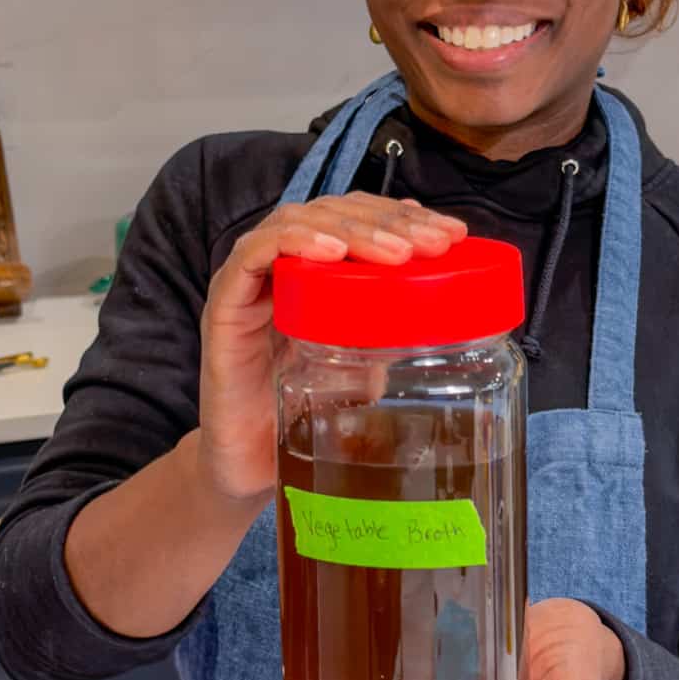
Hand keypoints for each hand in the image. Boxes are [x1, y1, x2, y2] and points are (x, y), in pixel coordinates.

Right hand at [193, 193, 466, 505]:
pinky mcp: (224, 303)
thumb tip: (454, 317)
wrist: (249, 467)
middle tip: (433, 242)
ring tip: (396, 251)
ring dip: (352, 230)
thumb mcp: (364, 370)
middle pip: (333, 212)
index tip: (454, 234)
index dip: (406, 216)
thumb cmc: (303, 416)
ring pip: (297, 221)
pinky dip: (294, 243)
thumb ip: (394, 337)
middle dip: (388, 220)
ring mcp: (250, 281)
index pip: (360, 219)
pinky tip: (332, 253)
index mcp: (316, 273)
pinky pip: (253, 254)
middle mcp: (282, 267)